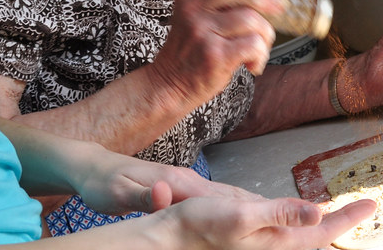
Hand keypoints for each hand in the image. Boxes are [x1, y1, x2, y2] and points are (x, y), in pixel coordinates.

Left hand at [70, 139, 261, 215]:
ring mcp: (185, 182)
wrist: (91, 166)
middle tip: (290, 216)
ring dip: (251, 205)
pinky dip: (234, 205)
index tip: (270, 216)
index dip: (244, 208)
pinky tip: (245, 214)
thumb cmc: (102, 184)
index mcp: (176, 182)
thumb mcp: (118, 195)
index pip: (217, 198)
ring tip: (278, 216)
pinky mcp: (181, 187)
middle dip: (258, 206)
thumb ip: (143, 197)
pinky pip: (215, 198)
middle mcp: (186, 179)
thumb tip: (164, 194)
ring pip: (226, 195)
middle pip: (230, 195)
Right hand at [149, 0, 284, 107]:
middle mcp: (193, 8)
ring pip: (251, 19)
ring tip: (258, 48)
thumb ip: (220, 0)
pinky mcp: (214, 55)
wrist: (169, 84)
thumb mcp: (196, 16)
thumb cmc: (191, 50)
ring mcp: (202, 31)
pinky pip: (253, 44)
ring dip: (265, 35)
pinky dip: (261, 55)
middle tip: (279, 6)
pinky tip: (252, 63)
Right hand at [152, 196, 376, 249]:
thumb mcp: (242, 214)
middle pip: (318, 235)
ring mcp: (263, 241)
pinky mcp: (253, 234)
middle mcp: (274, 245)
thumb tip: (317, 213)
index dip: (349, 217)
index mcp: (277, 242)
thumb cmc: (201, 227)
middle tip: (365, 206)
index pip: (323, 231)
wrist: (172, 237)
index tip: (371, 204)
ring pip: (303, 234)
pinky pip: (287, 229)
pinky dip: (302, 219)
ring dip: (325, 223)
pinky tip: (302, 214)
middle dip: (343, 222)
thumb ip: (280, 213)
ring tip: (344, 211)